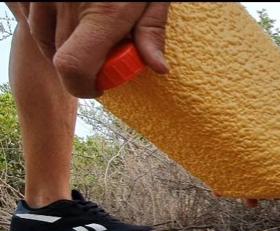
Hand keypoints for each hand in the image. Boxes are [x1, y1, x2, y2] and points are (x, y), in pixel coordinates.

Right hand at [14, 2, 169, 97]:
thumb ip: (152, 32)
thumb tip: (158, 68)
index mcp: (103, 13)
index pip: (73, 68)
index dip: (84, 85)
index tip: (101, 85)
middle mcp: (67, 4)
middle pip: (63, 58)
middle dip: (85, 64)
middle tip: (106, 50)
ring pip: (46, 41)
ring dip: (66, 46)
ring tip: (90, 29)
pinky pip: (33, 20)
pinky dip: (49, 26)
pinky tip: (71, 16)